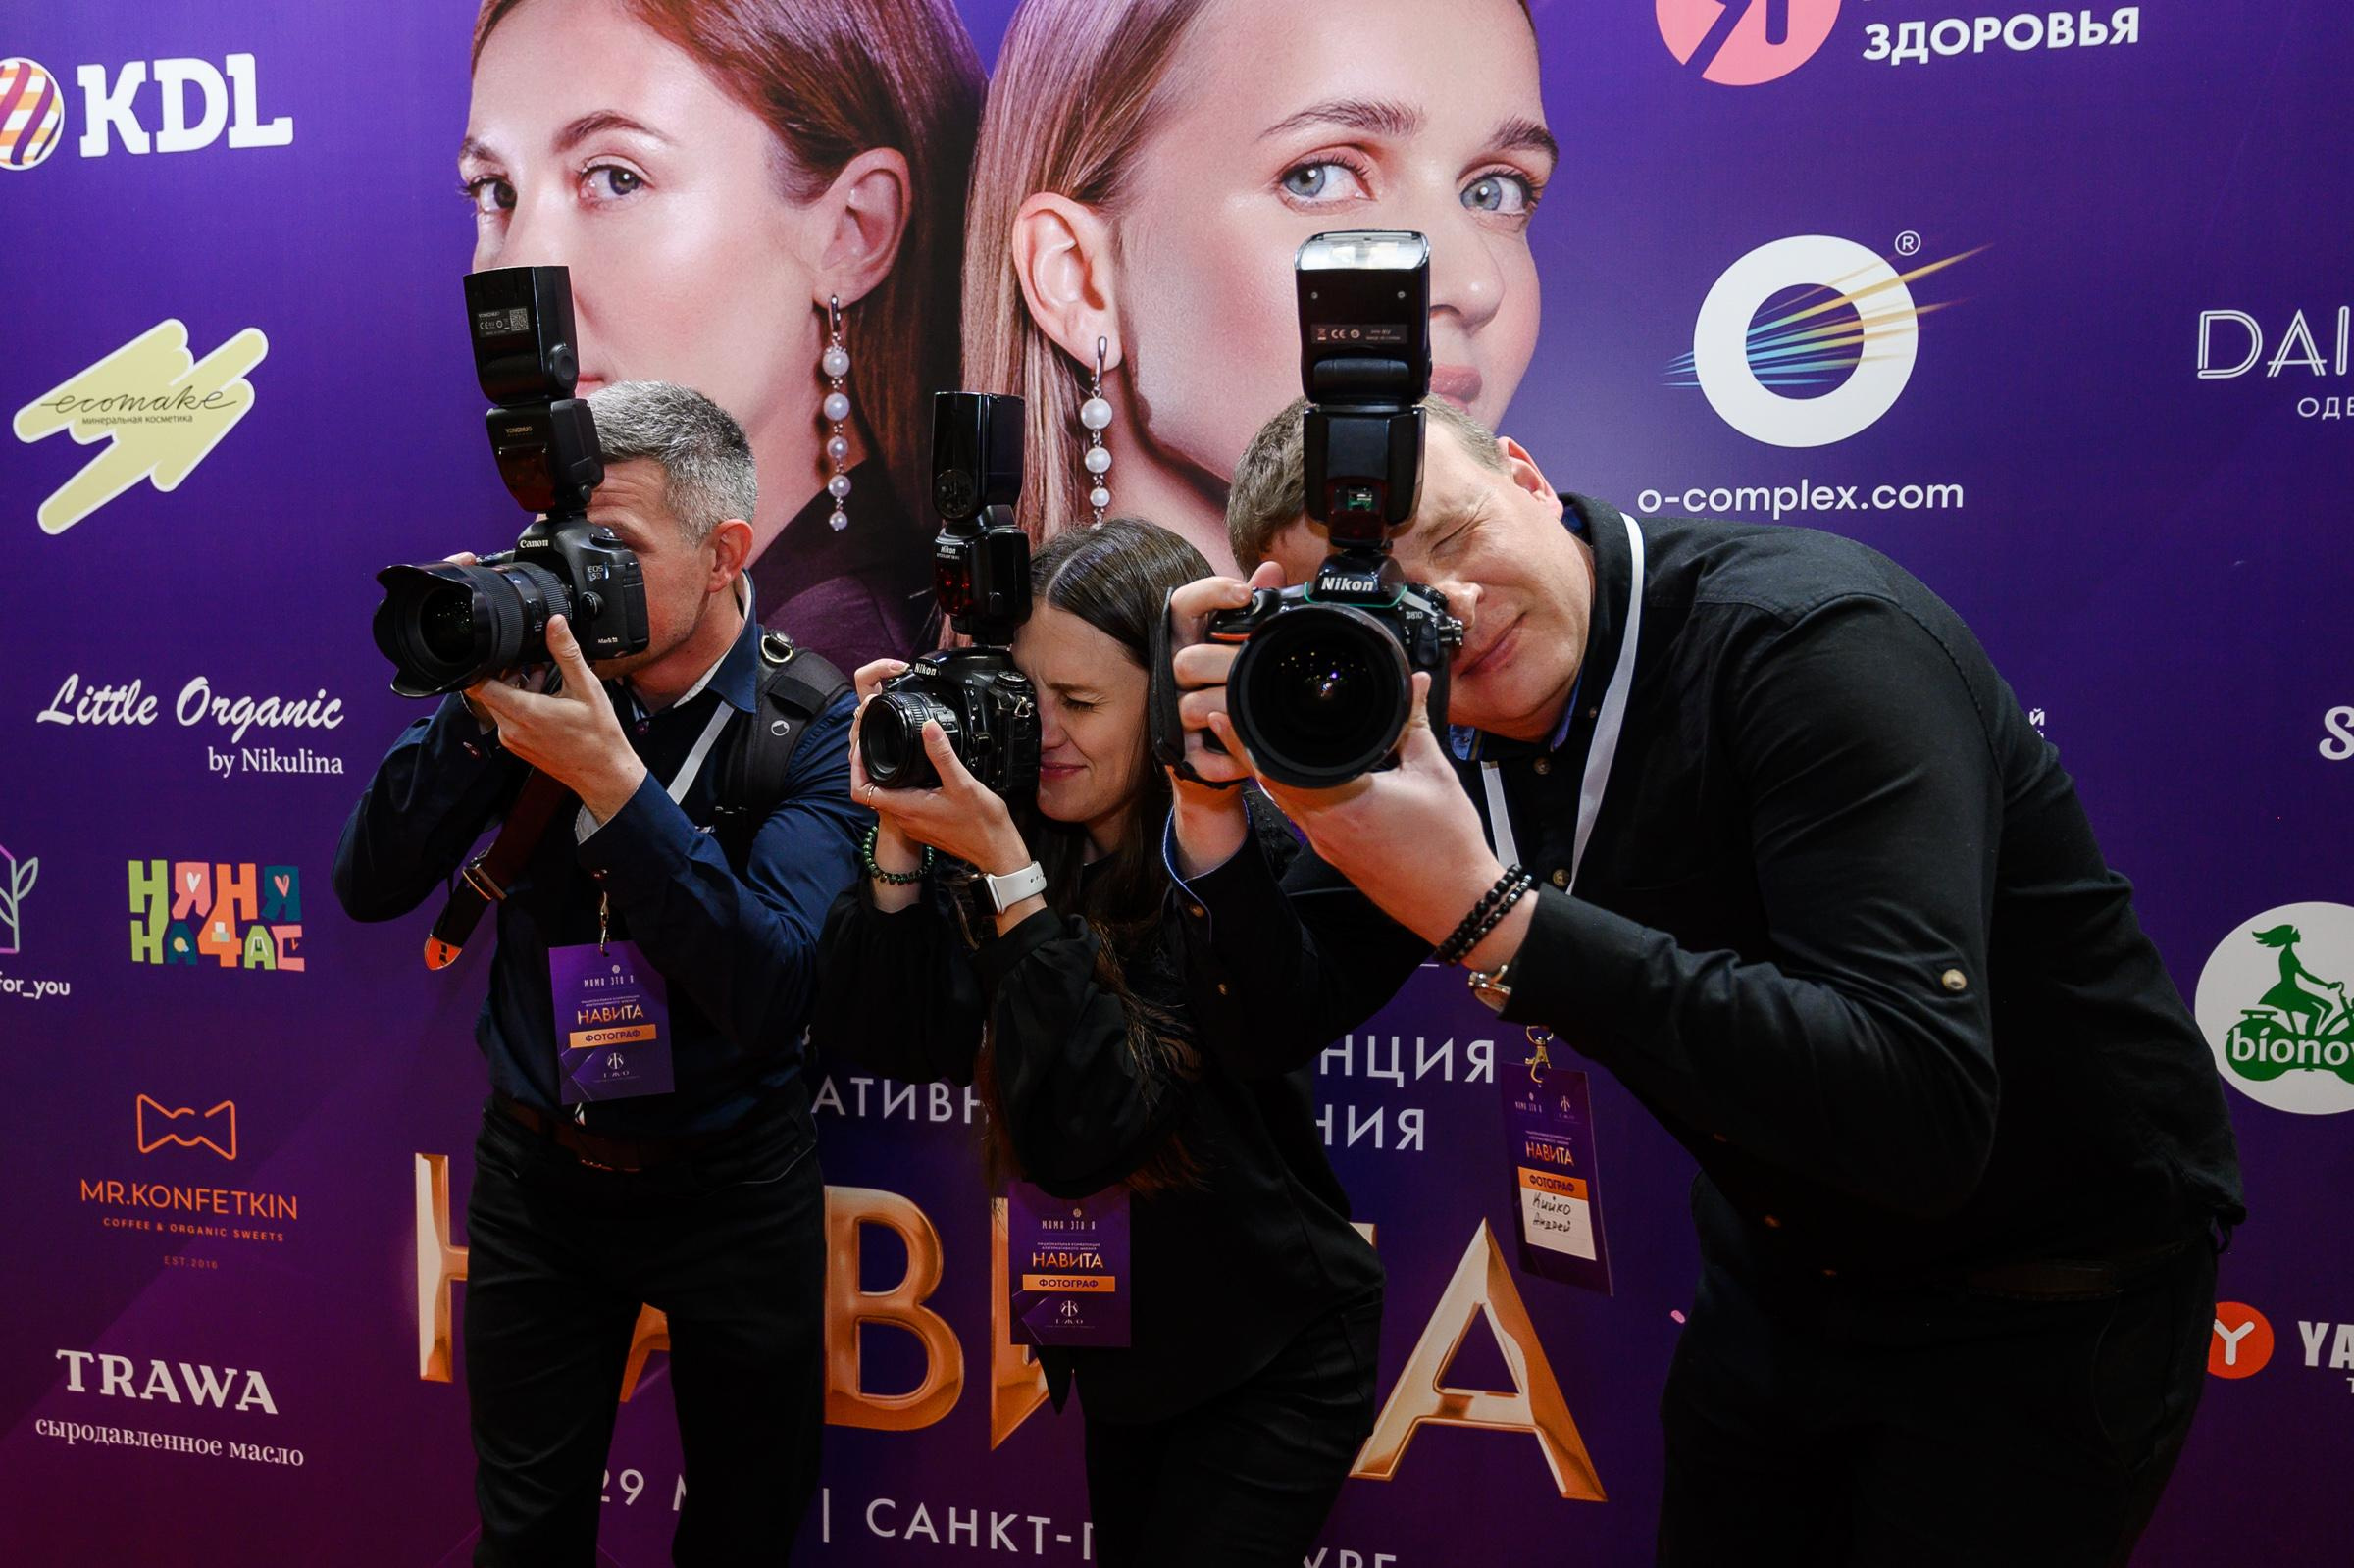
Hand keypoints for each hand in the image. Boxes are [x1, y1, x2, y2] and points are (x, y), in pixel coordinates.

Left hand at [465, 616, 646, 821]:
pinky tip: (544, 697)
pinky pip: (508, 719)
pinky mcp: (518, 746)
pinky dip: (520, 704)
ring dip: (514, 687)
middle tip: (528, 661)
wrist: (603, 773)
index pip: (478, 684)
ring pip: (499, 704)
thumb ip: (566, 653)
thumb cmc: (597, 736)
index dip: (482, 664)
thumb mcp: (586, 687)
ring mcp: (512, 740)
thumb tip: (555, 624)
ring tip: (540, 676)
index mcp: (523, 711)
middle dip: (504, 672)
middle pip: (488, 691)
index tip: (498, 653)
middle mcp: (511, 728)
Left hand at [850, 714, 1029, 877]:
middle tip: (877, 745)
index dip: (856, 768)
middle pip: (871, 792)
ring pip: (888, 799)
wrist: (997, 851)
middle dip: (870, 768)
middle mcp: (905, 819)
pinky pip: (904, 805)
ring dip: (887, 779)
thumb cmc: (982, 823)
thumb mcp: (963, 783)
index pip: (860, 791)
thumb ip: (942, 754)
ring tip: (896, 756)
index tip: (862, 750)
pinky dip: (903, 789)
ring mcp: (914, 825)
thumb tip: (928, 727)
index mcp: (907, 807)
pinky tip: (919, 777)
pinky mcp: (924, 827)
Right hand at [1165, 562, 1284, 792]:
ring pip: (1192, 708)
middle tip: (1258, 664)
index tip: (1244, 594)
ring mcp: (1173, 715)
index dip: (1208, 594)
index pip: (1182, 606)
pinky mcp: (1182, 755)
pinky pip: (1201, 760)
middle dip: (1226, 664)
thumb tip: (1271, 569)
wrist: (1223, 755)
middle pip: (1186, 661)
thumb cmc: (1230, 687)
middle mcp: (1173, 674)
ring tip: (1261, 712)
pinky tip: (1250, 759)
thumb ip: (1256, 607)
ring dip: (1230, 712)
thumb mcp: (1240, 646)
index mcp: (1188, 642)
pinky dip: (1228, 760)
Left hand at [1250, 672, 1529, 966]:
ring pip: (1285, 802)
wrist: (1458, 902)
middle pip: (1269, 784)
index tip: (1229, 716)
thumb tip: (1414, 683)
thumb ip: (1415, 722)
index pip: (1274, 767)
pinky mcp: (1338, 856)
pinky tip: (1304, 777)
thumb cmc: (1449, 845)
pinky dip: (1295, 793)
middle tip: (1234, 720)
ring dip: (1271, 773)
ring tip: (1262, 741)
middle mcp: (1323, 828)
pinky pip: (1303, 818)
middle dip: (1250, 751)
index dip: (1247, 741)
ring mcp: (1328, 845)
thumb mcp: (1434, 772)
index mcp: (1340, 803)